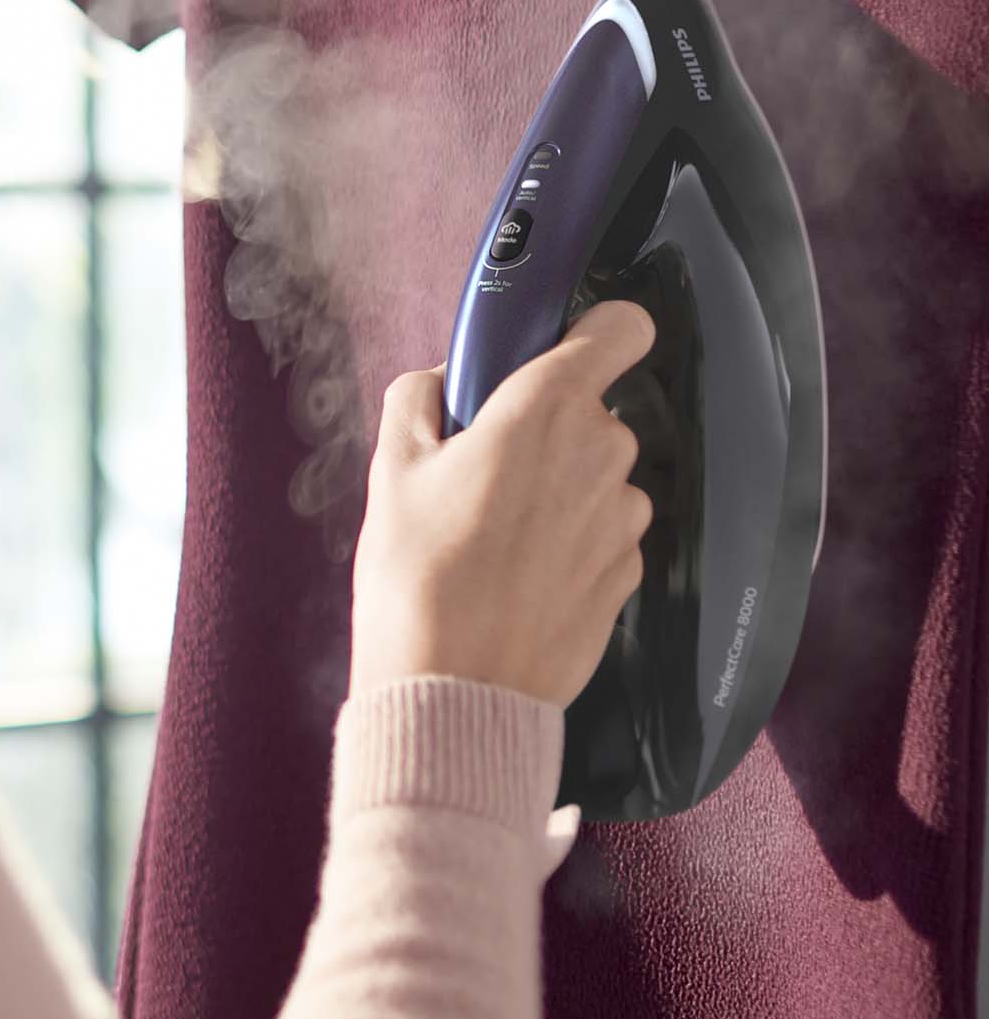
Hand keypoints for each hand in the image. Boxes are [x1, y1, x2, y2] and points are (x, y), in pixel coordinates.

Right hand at [350, 299, 655, 708]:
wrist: (454, 691)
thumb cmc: (419, 575)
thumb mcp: (391, 469)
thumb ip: (417, 399)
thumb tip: (438, 382)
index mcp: (547, 409)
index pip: (621, 327)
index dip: (596, 330)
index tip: (558, 350)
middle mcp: (602, 455)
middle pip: (591, 411)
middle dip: (544, 427)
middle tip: (482, 467)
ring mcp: (622, 520)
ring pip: (597, 476)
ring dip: (560, 488)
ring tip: (494, 534)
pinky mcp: (627, 576)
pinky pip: (602, 532)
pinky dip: (570, 541)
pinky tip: (518, 576)